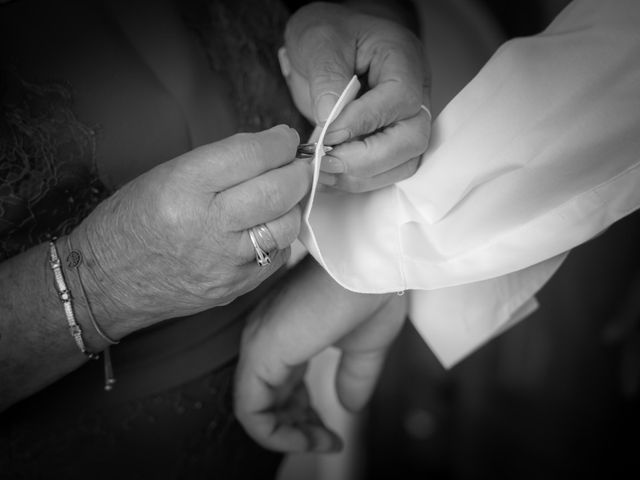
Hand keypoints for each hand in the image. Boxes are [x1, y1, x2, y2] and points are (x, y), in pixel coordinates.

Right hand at [71, 125, 310, 331]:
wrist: (106, 281)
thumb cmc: (133, 220)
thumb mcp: (167, 175)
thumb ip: (222, 162)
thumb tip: (272, 151)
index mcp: (185, 187)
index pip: (251, 155)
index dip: (279, 143)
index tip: (286, 139)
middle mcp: (208, 226)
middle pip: (278, 191)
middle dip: (298, 172)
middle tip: (297, 165)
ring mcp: (224, 262)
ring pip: (286, 226)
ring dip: (293, 206)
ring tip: (282, 197)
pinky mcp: (234, 288)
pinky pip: (277, 256)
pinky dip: (278, 237)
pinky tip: (265, 228)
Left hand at [234, 258, 404, 451]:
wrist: (372, 262)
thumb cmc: (371, 290)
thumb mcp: (365, 344)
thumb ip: (354, 376)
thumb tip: (349, 407)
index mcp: (286, 333)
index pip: (282, 386)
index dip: (305, 416)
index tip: (335, 433)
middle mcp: (265, 338)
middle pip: (268, 401)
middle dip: (298, 430)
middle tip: (329, 440)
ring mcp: (259, 344)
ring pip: (255, 411)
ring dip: (290, 437)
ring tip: (325, 442)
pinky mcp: (261, 351)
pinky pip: (251, 411)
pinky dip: (276, 435)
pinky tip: (310, 439)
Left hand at [281, 2, 430, 191]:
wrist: (329, 43)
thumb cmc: (328, 34)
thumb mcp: (319, 40)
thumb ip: (327, 76)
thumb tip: (330, 118)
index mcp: (402, 59)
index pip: (400, 99)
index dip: (364, 122)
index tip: (327, 135)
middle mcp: (414, 94)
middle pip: (412, 140)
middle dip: (367, 159)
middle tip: (326, 162)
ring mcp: (406, 121)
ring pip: (404, 163)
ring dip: (363, 176)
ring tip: (324, 172)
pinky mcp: (391, 142)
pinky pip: (387, 171)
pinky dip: (359, 180)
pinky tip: (330, 176)